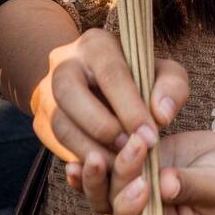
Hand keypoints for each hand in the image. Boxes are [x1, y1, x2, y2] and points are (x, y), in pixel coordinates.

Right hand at [30, 28, 189, 201]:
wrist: (101, 87)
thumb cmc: (139, 79)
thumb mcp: (162, 73)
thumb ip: (172, 87)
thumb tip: (161, 114)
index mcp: (96, 45)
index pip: (110, 73)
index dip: (130, 107)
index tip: (151, 136)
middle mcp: (65, 64)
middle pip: (70, 92)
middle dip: (102, 125)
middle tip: (130, 148)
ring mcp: (48, 92)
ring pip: (60, 123)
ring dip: (90, 149)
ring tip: (120, 164)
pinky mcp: (42, 121)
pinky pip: (56, 144)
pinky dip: (82, 159)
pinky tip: (106, 168)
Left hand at [89, 129, 214, 214]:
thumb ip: (191, 185)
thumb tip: (164, 185)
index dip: (134, 206)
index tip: (143, 182)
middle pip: (116, 207)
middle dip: (116, 180)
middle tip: (128, 149)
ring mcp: (140, 196)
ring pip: (105, 192)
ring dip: (96, 174)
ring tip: (92, 154)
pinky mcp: (138, 172)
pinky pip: (109, 173)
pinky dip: (94, 166)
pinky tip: (78, 154)